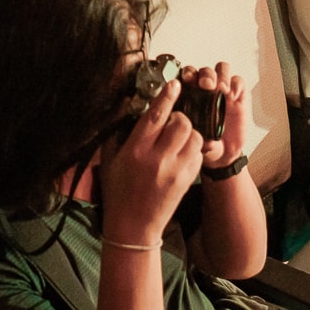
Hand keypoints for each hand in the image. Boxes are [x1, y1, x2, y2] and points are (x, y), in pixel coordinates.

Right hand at [98, 77, 203, 246]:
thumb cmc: (118, 190)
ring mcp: (176, 170)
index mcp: (136, 150)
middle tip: (170, 123)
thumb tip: (130, 104)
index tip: (174, 84)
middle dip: (179, 117)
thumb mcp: (111, 159)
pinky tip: (181, 153)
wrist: (133, 225)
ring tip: (177, 139)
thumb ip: (119, 131)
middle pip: (182, 123)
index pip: (155, 116)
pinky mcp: (188, 180)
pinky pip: (198, 153)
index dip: (166, 96)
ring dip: (188, 132)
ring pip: (195, 136)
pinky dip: (193, 148)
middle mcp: (158, 159)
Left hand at [183, 62, 250, 169]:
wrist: (223, 153)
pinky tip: (234, 95)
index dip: (187, 74)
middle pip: (205, 70)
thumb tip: (201, 139)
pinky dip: (236, 84)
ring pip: (221, 70)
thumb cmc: (206, 144)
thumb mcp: (198, 144)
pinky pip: (238, 81)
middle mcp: (206, 91)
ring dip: (221, 75)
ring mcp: (223, 92)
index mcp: (190, 96)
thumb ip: (199, 140)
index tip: (187, 80)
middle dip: (205, 74)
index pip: (187, 75)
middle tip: (206, 85)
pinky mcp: (238, 96)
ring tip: (221, 88)